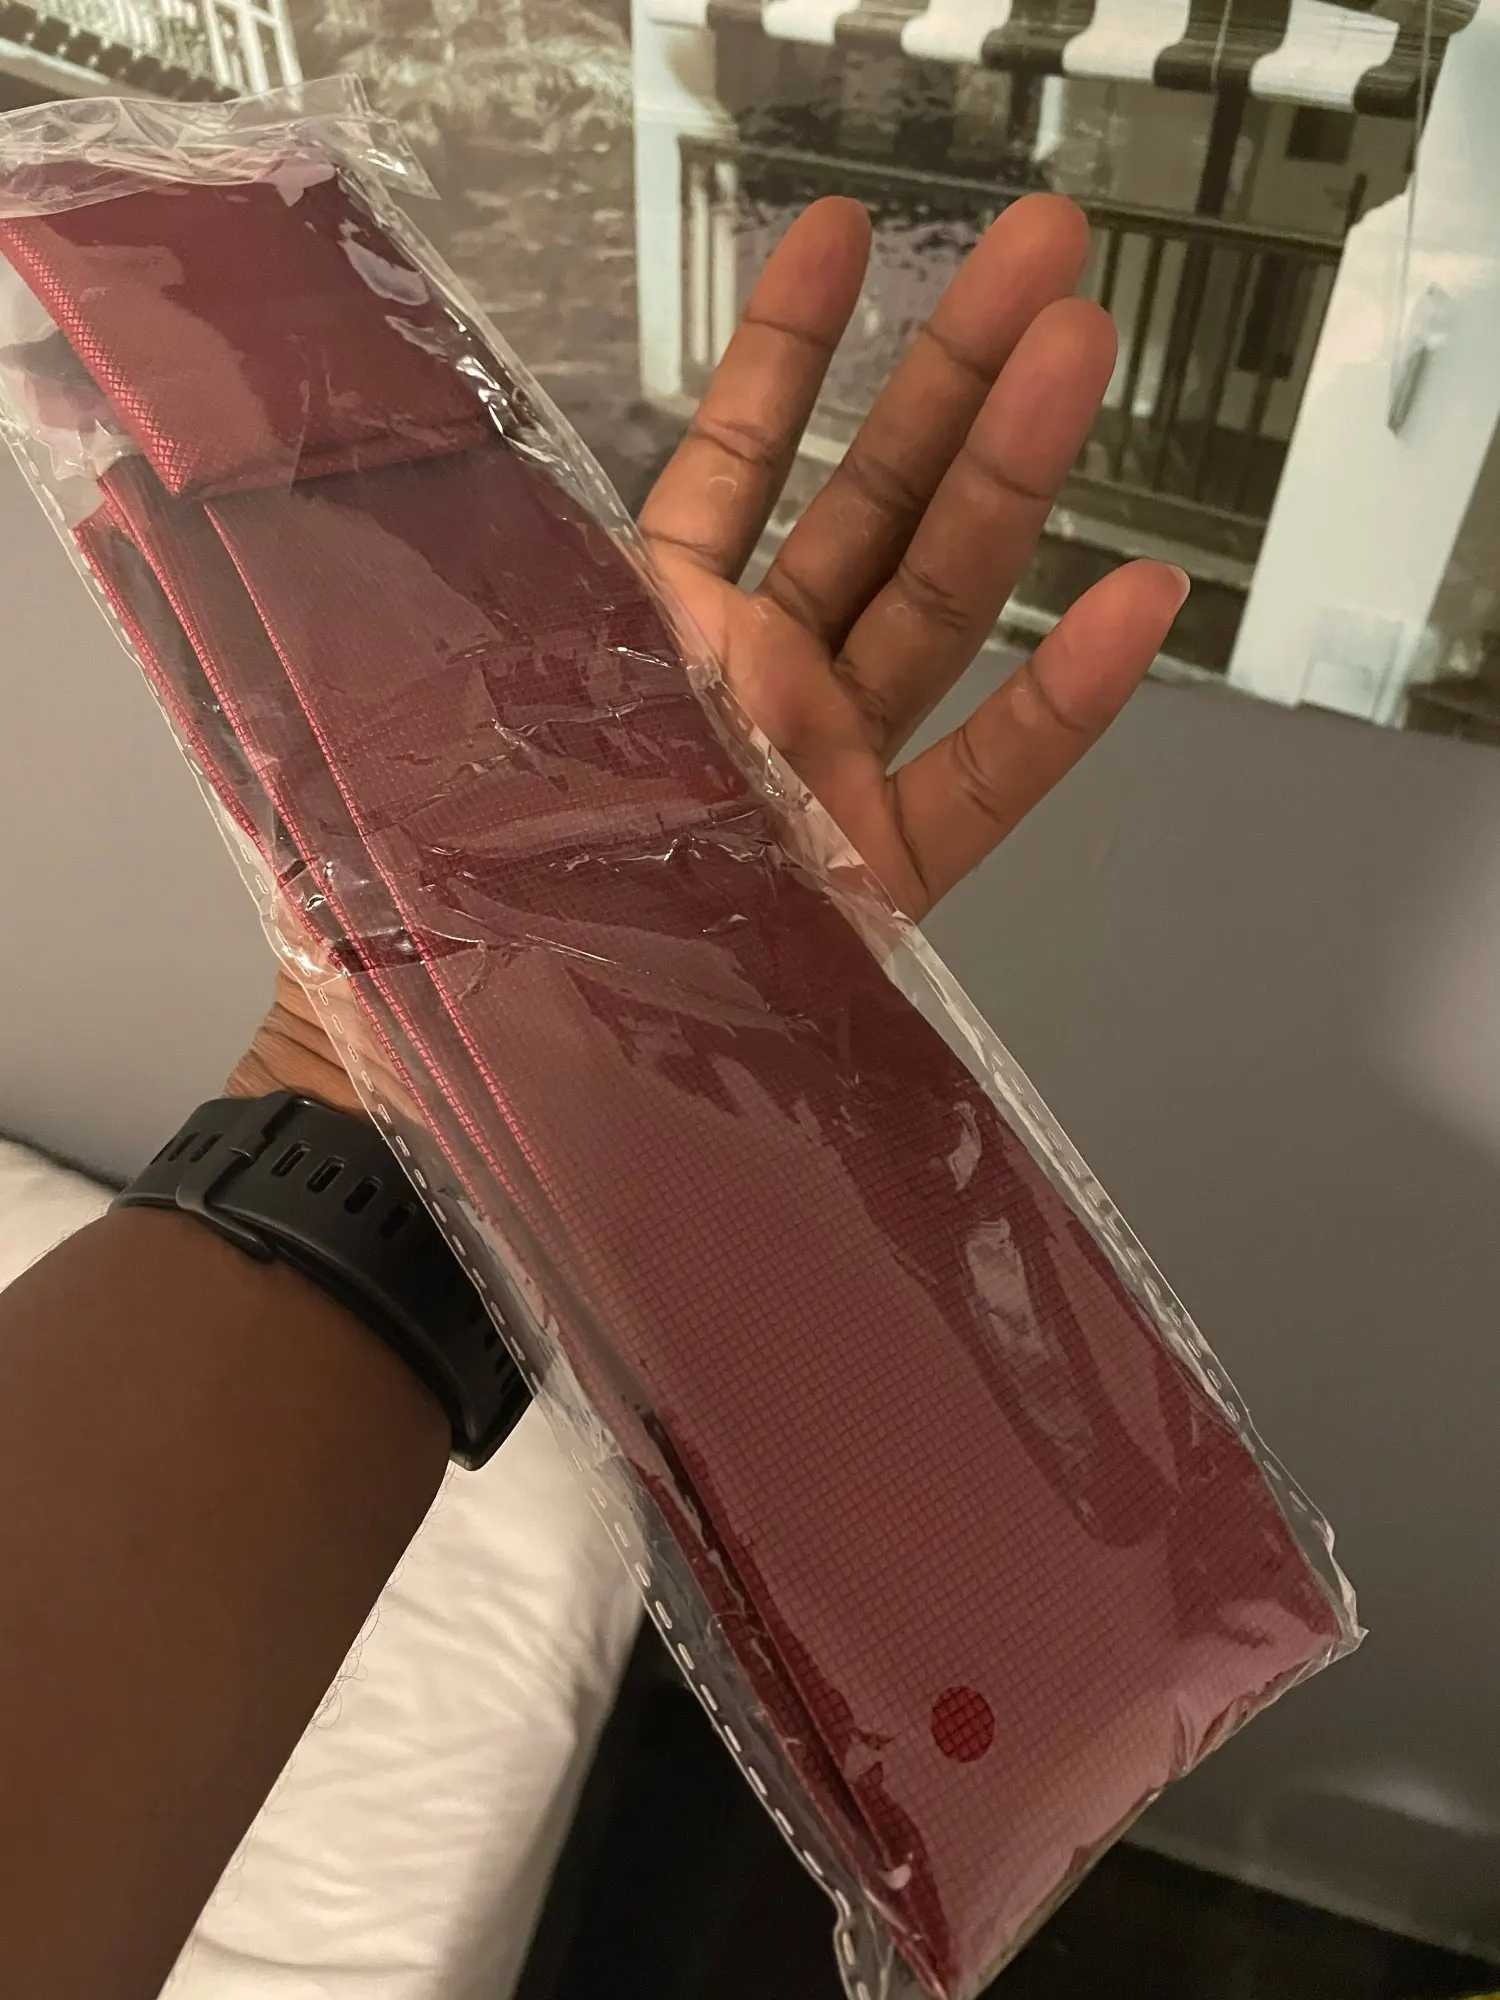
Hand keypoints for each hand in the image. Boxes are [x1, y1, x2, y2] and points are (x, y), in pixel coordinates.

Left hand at [233, 192, 1185, 1106]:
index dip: (787, 353)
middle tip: (1042, 247)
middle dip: (955, 370)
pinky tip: (1144, 606)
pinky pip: (988, 776)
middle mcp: (748, 689)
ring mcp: (825, 773)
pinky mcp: (879, 877)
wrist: (469, 1077)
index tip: (838, 237)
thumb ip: (493, 609)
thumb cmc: (432, 907)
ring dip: (1017, 472)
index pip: (733, 470)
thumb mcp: (442, 716)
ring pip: (943, 602)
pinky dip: (1067, 701)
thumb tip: (431, 477)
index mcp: (642, 640)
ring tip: (1085, 344)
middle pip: (877, 507)